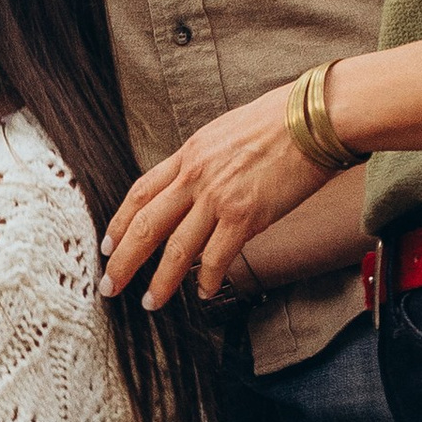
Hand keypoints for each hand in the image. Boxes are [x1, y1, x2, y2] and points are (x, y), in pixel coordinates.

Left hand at [103, 89, 331, 308]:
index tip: (108, 244)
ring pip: (176, 249)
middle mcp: (195, 176)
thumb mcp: (225, 132)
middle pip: (146, 225)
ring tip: (151, 302)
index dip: (120, 222)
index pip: (140, 192)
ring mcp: (218, 198)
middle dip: (124, 260)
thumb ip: (205, 159)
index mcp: (189, 153)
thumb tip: (196, 183)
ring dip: (161, 281)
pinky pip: (216, 257)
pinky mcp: (245, 216)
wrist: (313, 119)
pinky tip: (203, 292)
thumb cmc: (279, 120)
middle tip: (110, 285)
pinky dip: (206, 279)